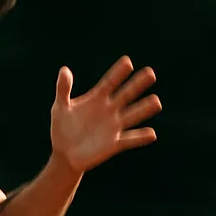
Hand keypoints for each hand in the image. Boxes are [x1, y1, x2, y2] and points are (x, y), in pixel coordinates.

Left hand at [50, 57, 160, 173]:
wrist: (64, 154)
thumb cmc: (62, 128)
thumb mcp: (59, 108)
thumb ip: (63, 89)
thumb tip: (64, 70)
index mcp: (97, 98)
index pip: (109, 82)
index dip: (117, 73)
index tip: (127, 62)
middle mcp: (110, 109)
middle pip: (126, 94)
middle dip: (137, 84)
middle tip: (149, 73)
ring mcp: (114, 126)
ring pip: (132, 115)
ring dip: (144, 109)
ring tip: (156, 102)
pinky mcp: (114, 143)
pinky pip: (130, 140)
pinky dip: (140, 137)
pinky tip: (151, 134)